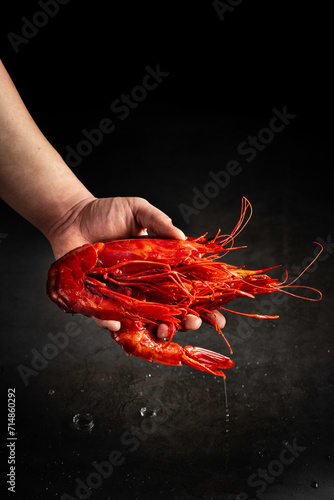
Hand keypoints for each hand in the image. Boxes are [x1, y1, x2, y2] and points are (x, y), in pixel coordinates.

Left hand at [47, 196, 225, 337]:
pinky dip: (111, 323)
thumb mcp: (137, 210)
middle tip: (193, 324)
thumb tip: (183, 238)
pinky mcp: (96, 298)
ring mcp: (120, 293)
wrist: (72, 216)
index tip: (218, 315)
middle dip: (185, 323)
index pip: (186, 288)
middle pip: (170, 310)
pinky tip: (118, 325)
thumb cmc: (106, 212)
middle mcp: (142, 283)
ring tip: (165, 332)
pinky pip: (104, 316)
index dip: (203, 303)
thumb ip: (159, 221)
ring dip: (156, 330)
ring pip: (142, 320)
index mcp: (158, 265)